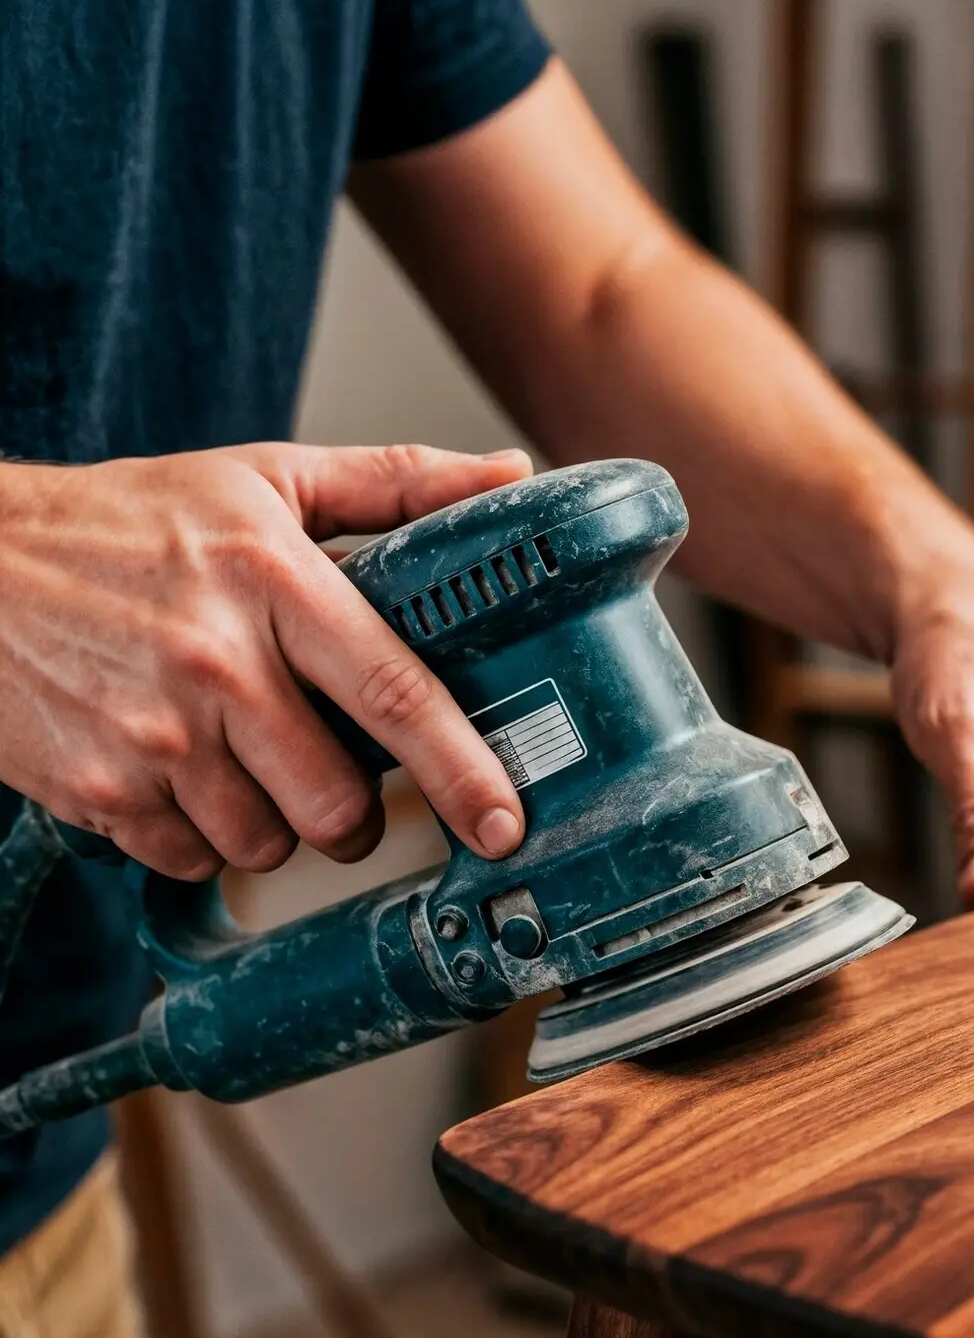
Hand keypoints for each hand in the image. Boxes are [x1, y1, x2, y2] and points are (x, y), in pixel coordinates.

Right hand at [0, 442, 532, 877]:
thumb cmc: (122, 522)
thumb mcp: (257, 479)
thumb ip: (394, 483)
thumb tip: (508, 477)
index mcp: (269, 577)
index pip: (393, 692)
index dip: (462, 770)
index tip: (504, 821)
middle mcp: (215, 662)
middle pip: (338, 804)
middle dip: (356, 815)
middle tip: (336, 781)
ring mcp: (153, 736)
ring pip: (268, 844)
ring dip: (272, 825)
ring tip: (238, 760)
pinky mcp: (101, 792)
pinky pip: (193, 860)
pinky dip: (199, 837)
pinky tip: (177, 775)